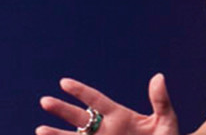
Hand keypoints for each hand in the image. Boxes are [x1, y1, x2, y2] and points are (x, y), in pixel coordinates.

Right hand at [36, 74, 179, 134]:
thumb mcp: (166, 121)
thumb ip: (161, 101)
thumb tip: (159, 77)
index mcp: (119, 115)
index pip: (96, 100)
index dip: (81, 91)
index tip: (64, 82)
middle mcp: (106, 129)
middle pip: (79, 117)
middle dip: (61, 109)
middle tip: (44, 100)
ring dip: (57, 134)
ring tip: (39, 130)